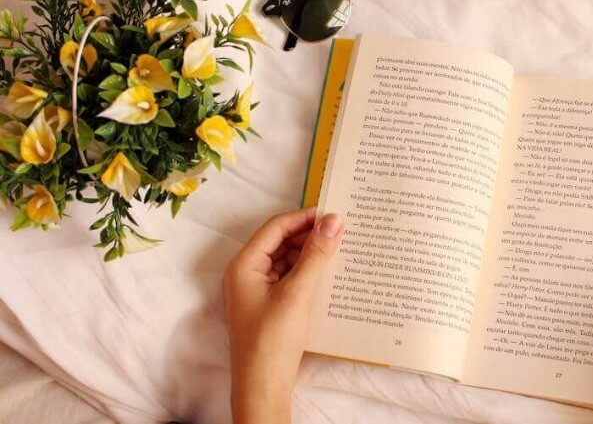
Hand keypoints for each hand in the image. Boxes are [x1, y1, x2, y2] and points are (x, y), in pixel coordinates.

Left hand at [222, 207, 343, 423]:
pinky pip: (290, 277)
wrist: (264, 387)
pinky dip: (308, 272)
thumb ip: (316, 254)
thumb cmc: (273, 339)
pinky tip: (330, 272)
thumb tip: (334, 220)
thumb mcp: (298, 292)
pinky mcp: (270, 305)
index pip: (276, 227)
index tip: (334, 213)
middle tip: (342, 230)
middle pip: (280, 242)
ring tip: (340, 248)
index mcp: (244, 265)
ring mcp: (257, 290)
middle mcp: (247, 273)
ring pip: (287, 260)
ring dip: (311, 253)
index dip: (304, 217)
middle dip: (310, 235)